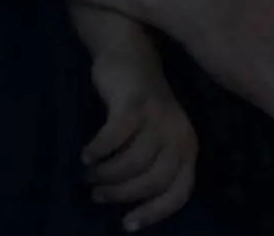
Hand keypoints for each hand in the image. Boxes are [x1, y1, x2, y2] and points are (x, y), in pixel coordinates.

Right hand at [83, 39, 197, 231]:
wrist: (130, 55)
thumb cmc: (139, 107)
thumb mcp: (154, 138)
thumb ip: (150, 166)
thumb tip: (128, 208)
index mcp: (187, 146)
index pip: (179, 191)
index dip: (154, 212)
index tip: (126, 224)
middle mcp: (179, 133)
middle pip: (153, 180)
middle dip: (122, 194)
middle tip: (98, 194)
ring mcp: (159, 116)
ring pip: (132, 162)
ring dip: (106, 174)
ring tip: (90, 174)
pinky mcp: (136, 102)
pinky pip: (115, 136)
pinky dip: (98, 150)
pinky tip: (86, 153)